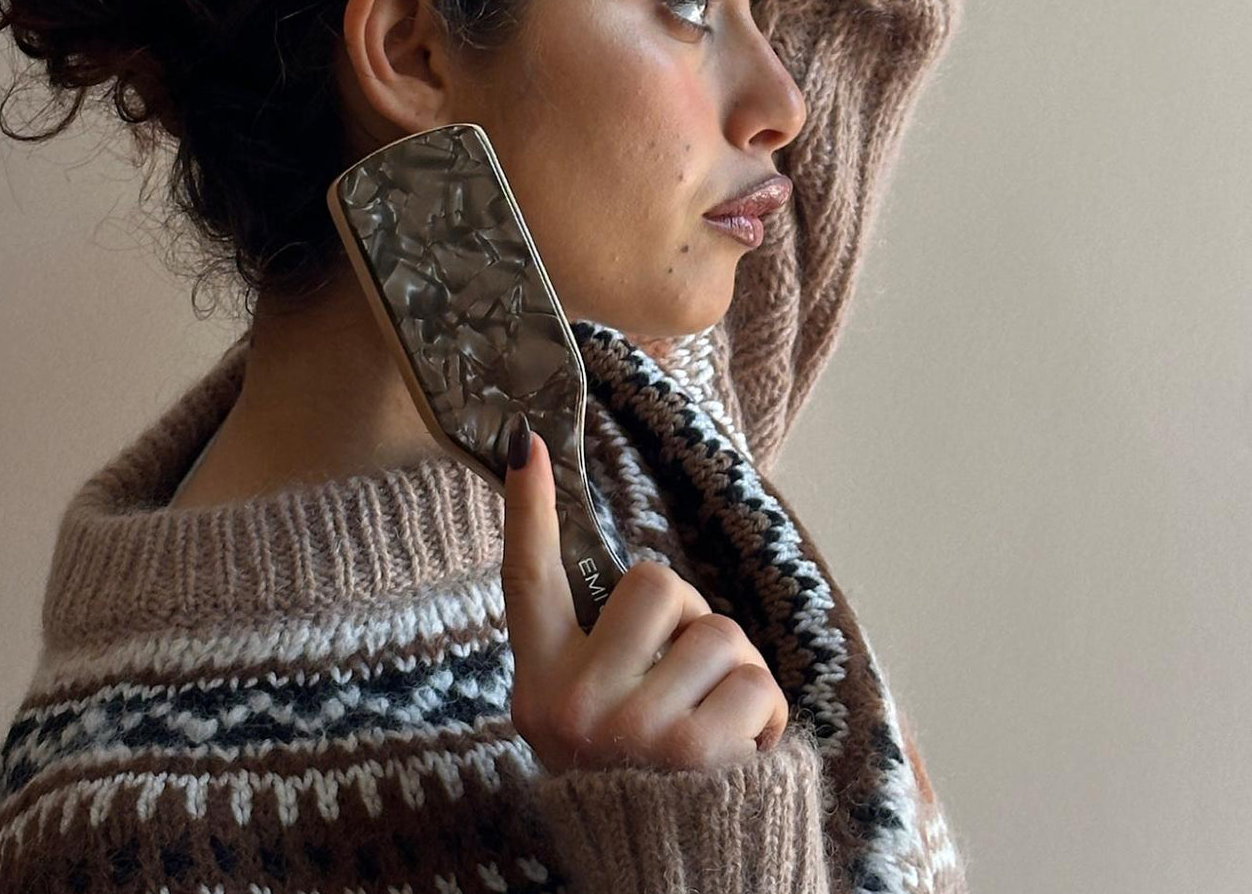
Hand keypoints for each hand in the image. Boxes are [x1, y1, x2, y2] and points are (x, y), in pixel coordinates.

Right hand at [501, 424, 789, 775]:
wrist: (670, 881)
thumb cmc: (632, 789)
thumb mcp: (583, 726)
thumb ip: (596, 657)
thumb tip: (634, 584)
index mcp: (542, 688)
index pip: (527, 581)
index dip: (528, 508)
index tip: (528, 444)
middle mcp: (575, 707)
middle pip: (661, 586)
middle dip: (696, 622)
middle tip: (687, 681)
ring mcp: (633, 730)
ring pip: (722, 633)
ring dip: (738, 676)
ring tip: (717, 729)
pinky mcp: (696, 756)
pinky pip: (758, 683)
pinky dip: (768, 715)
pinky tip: (745, 754)